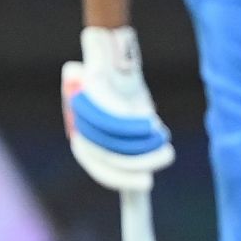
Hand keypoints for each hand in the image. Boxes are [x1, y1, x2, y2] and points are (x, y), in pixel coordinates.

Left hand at [61, 26, 173, 190]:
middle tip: (153, 173)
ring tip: (159, 138)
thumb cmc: (126, 92)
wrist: (114, 54)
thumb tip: (154, 164)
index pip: (97, 166)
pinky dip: (134, 123)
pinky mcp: (92, 85)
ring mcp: (84, 106)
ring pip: (112, 137)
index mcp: (86, 137)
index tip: (146, 185)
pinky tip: (152, 123)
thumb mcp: (134, 123)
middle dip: (130, 168)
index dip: (121, 179)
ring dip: (140, 144)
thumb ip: (137, 145)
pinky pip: (113, 113)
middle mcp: (81, 124)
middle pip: (103, 155)